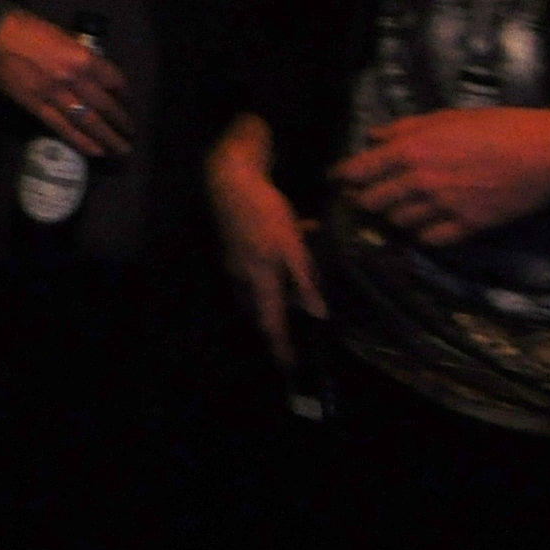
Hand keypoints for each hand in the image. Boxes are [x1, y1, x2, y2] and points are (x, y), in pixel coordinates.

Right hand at [0, 9, 134, 156]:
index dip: (125, 94)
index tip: (129, 102)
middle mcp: (73, 79)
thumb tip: (96, 71)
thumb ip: (81, 55)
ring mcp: (54, 95)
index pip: (113, 81)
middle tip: (131, 133)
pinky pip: (62, 128)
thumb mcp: (64, 36)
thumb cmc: (29, 28)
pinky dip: (80, 141)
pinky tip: (95, 150)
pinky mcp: (36, 107)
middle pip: (105, 105)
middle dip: (121, 121)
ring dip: (107, 137)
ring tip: (120, 148)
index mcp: (82, 57)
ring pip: (88, 122)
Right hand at [204, 114, 324, 365]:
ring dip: (278, 295)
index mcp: (259, 280)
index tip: (289, 367)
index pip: (270, 323)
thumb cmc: (264, 214)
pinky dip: (277, 266)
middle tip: (295, 335)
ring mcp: (238, 261)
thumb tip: (319, 314)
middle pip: (261, 310)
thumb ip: (304, 280)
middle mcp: (244, 277)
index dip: (280, 346)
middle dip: (276, 324)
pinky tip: (303, 237)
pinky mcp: (238, 246)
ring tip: (302, 290)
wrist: (230, 181)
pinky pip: (260, 267)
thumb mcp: (291, 246)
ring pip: (261, 288)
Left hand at [335, 106, 549, 247]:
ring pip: (400, 222)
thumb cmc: (498, 126)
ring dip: (395, 217)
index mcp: (413, 150)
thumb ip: (406, 128)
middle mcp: (422, 180)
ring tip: (399, 211)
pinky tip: (427, 226)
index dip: (344, 177)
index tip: (338, 181)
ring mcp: (444, 206)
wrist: (544, 152)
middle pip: (374, 201)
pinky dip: (424, 234)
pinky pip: (431, 239)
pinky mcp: (468, 225)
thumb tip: (374, 136)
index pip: (361, 170)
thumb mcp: (447, 117)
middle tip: (366, 199)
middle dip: (366, 200)